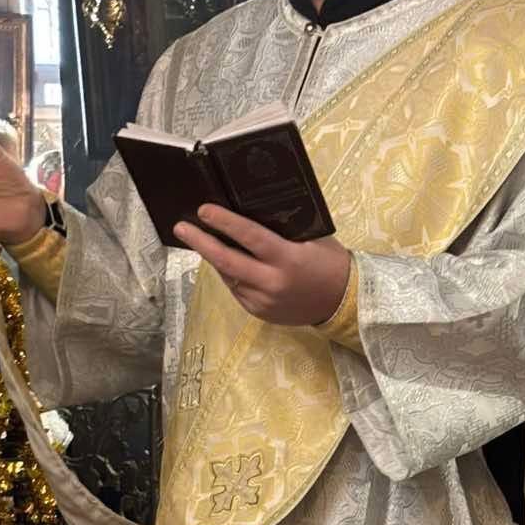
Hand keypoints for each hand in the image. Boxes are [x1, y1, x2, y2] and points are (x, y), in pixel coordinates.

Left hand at [175, 204, 350, 325]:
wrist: (343, 302)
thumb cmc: (329, 262)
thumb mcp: (311, 239)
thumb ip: (282, 230)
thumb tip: (249, 214)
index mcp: (287, 259)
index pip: (249, 237)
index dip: (224, 223)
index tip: (203, 211)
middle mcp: (272, 283)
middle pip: (227, 261)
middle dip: (201, 242)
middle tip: (182, 228)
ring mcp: (263, 301)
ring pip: (229, 276)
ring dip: (215, 258)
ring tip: (202, 240)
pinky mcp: (260, 313)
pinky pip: (237, 290)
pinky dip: (230, 275)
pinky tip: (227, 263)